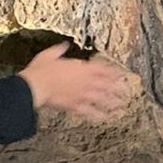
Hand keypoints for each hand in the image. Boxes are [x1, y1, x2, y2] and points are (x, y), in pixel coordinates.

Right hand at [20, 43, 135, 123]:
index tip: (122, 74)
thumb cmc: (41, 70)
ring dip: (114, 103)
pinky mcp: (76, 106)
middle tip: (127, 92)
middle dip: (119, 89)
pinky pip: (91, 112)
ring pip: (103, 99)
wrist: (35, 86)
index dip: (114, 72)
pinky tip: (107, 118)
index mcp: (81, 68)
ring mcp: (82, 95)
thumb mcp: (50, 54)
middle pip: (107, 85)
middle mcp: (86, 81)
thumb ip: (59, 50)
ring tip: (122, 106)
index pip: (102, 69)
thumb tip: (64, 45)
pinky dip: (100, 116)